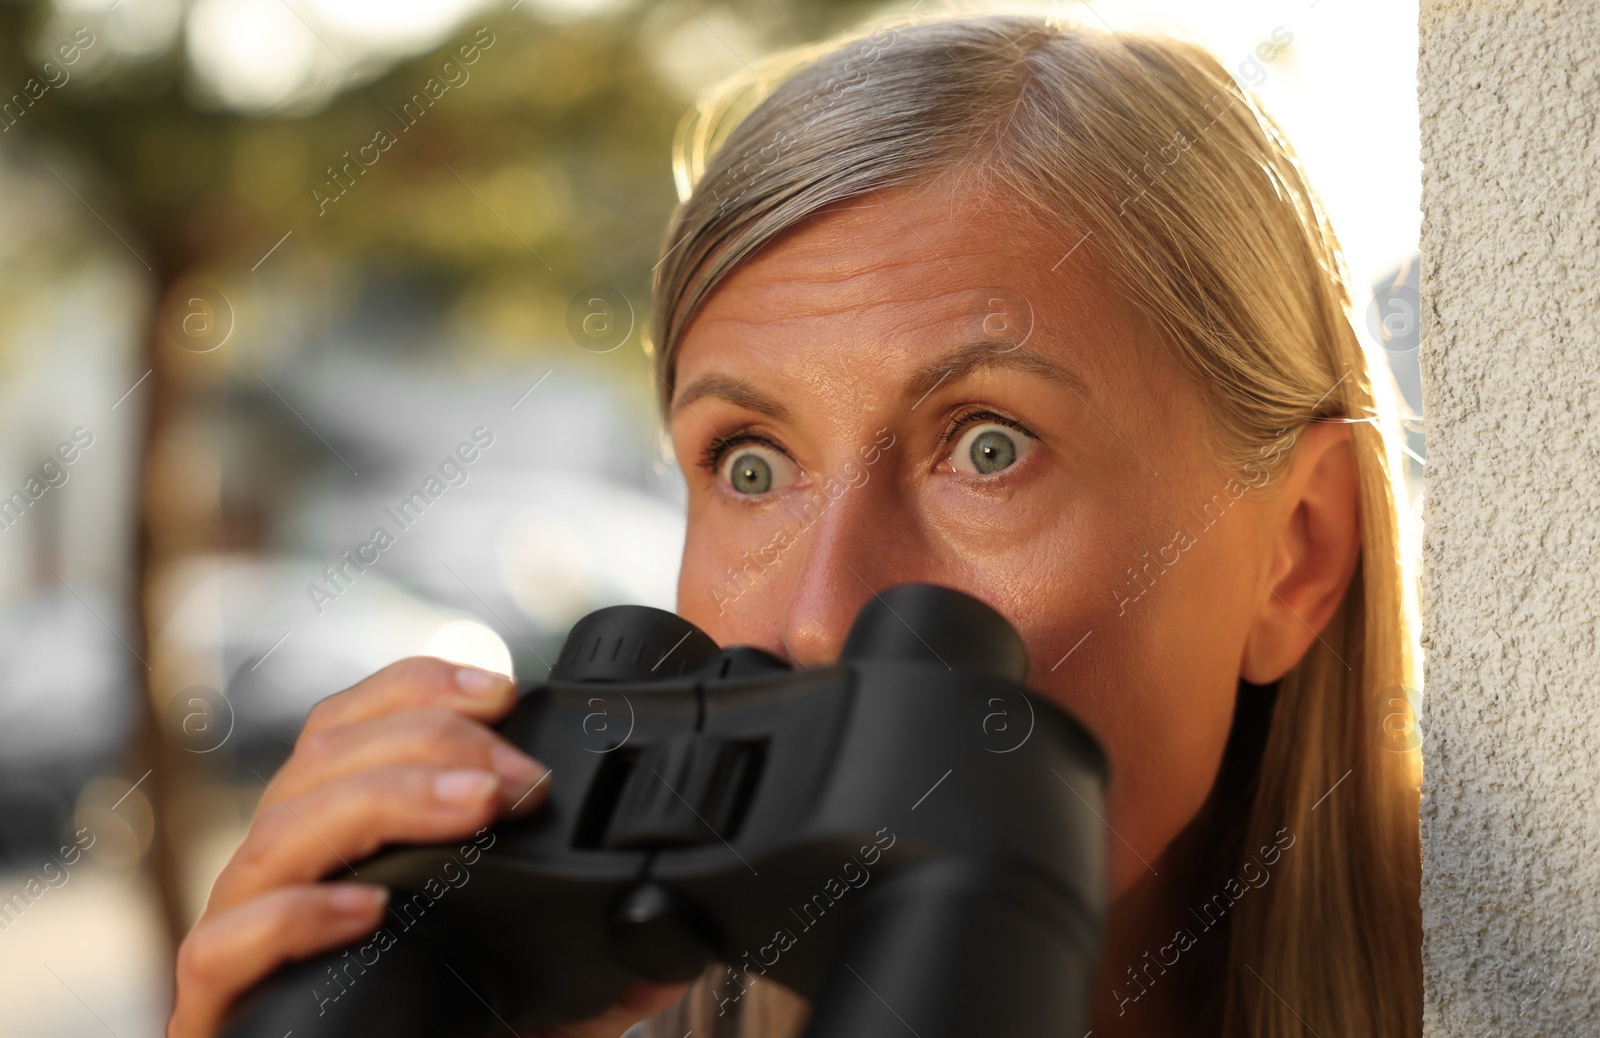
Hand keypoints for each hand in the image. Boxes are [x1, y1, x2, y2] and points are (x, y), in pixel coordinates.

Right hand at [167, 656, 690, 1037]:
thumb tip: (678, 929)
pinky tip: (370, 905)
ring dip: (383, 801)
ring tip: (474, 805)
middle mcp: (286, 874)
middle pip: (318, 760)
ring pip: (277, 834)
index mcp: (342, 840)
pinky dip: (297, 915)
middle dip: (426, 741)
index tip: (505, 690)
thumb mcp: (539, 991)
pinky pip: (223, 948)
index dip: (417, 686)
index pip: (348, 725)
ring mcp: (243, 939)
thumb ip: (603, 957)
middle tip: (517, 773)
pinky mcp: (217, 1010)